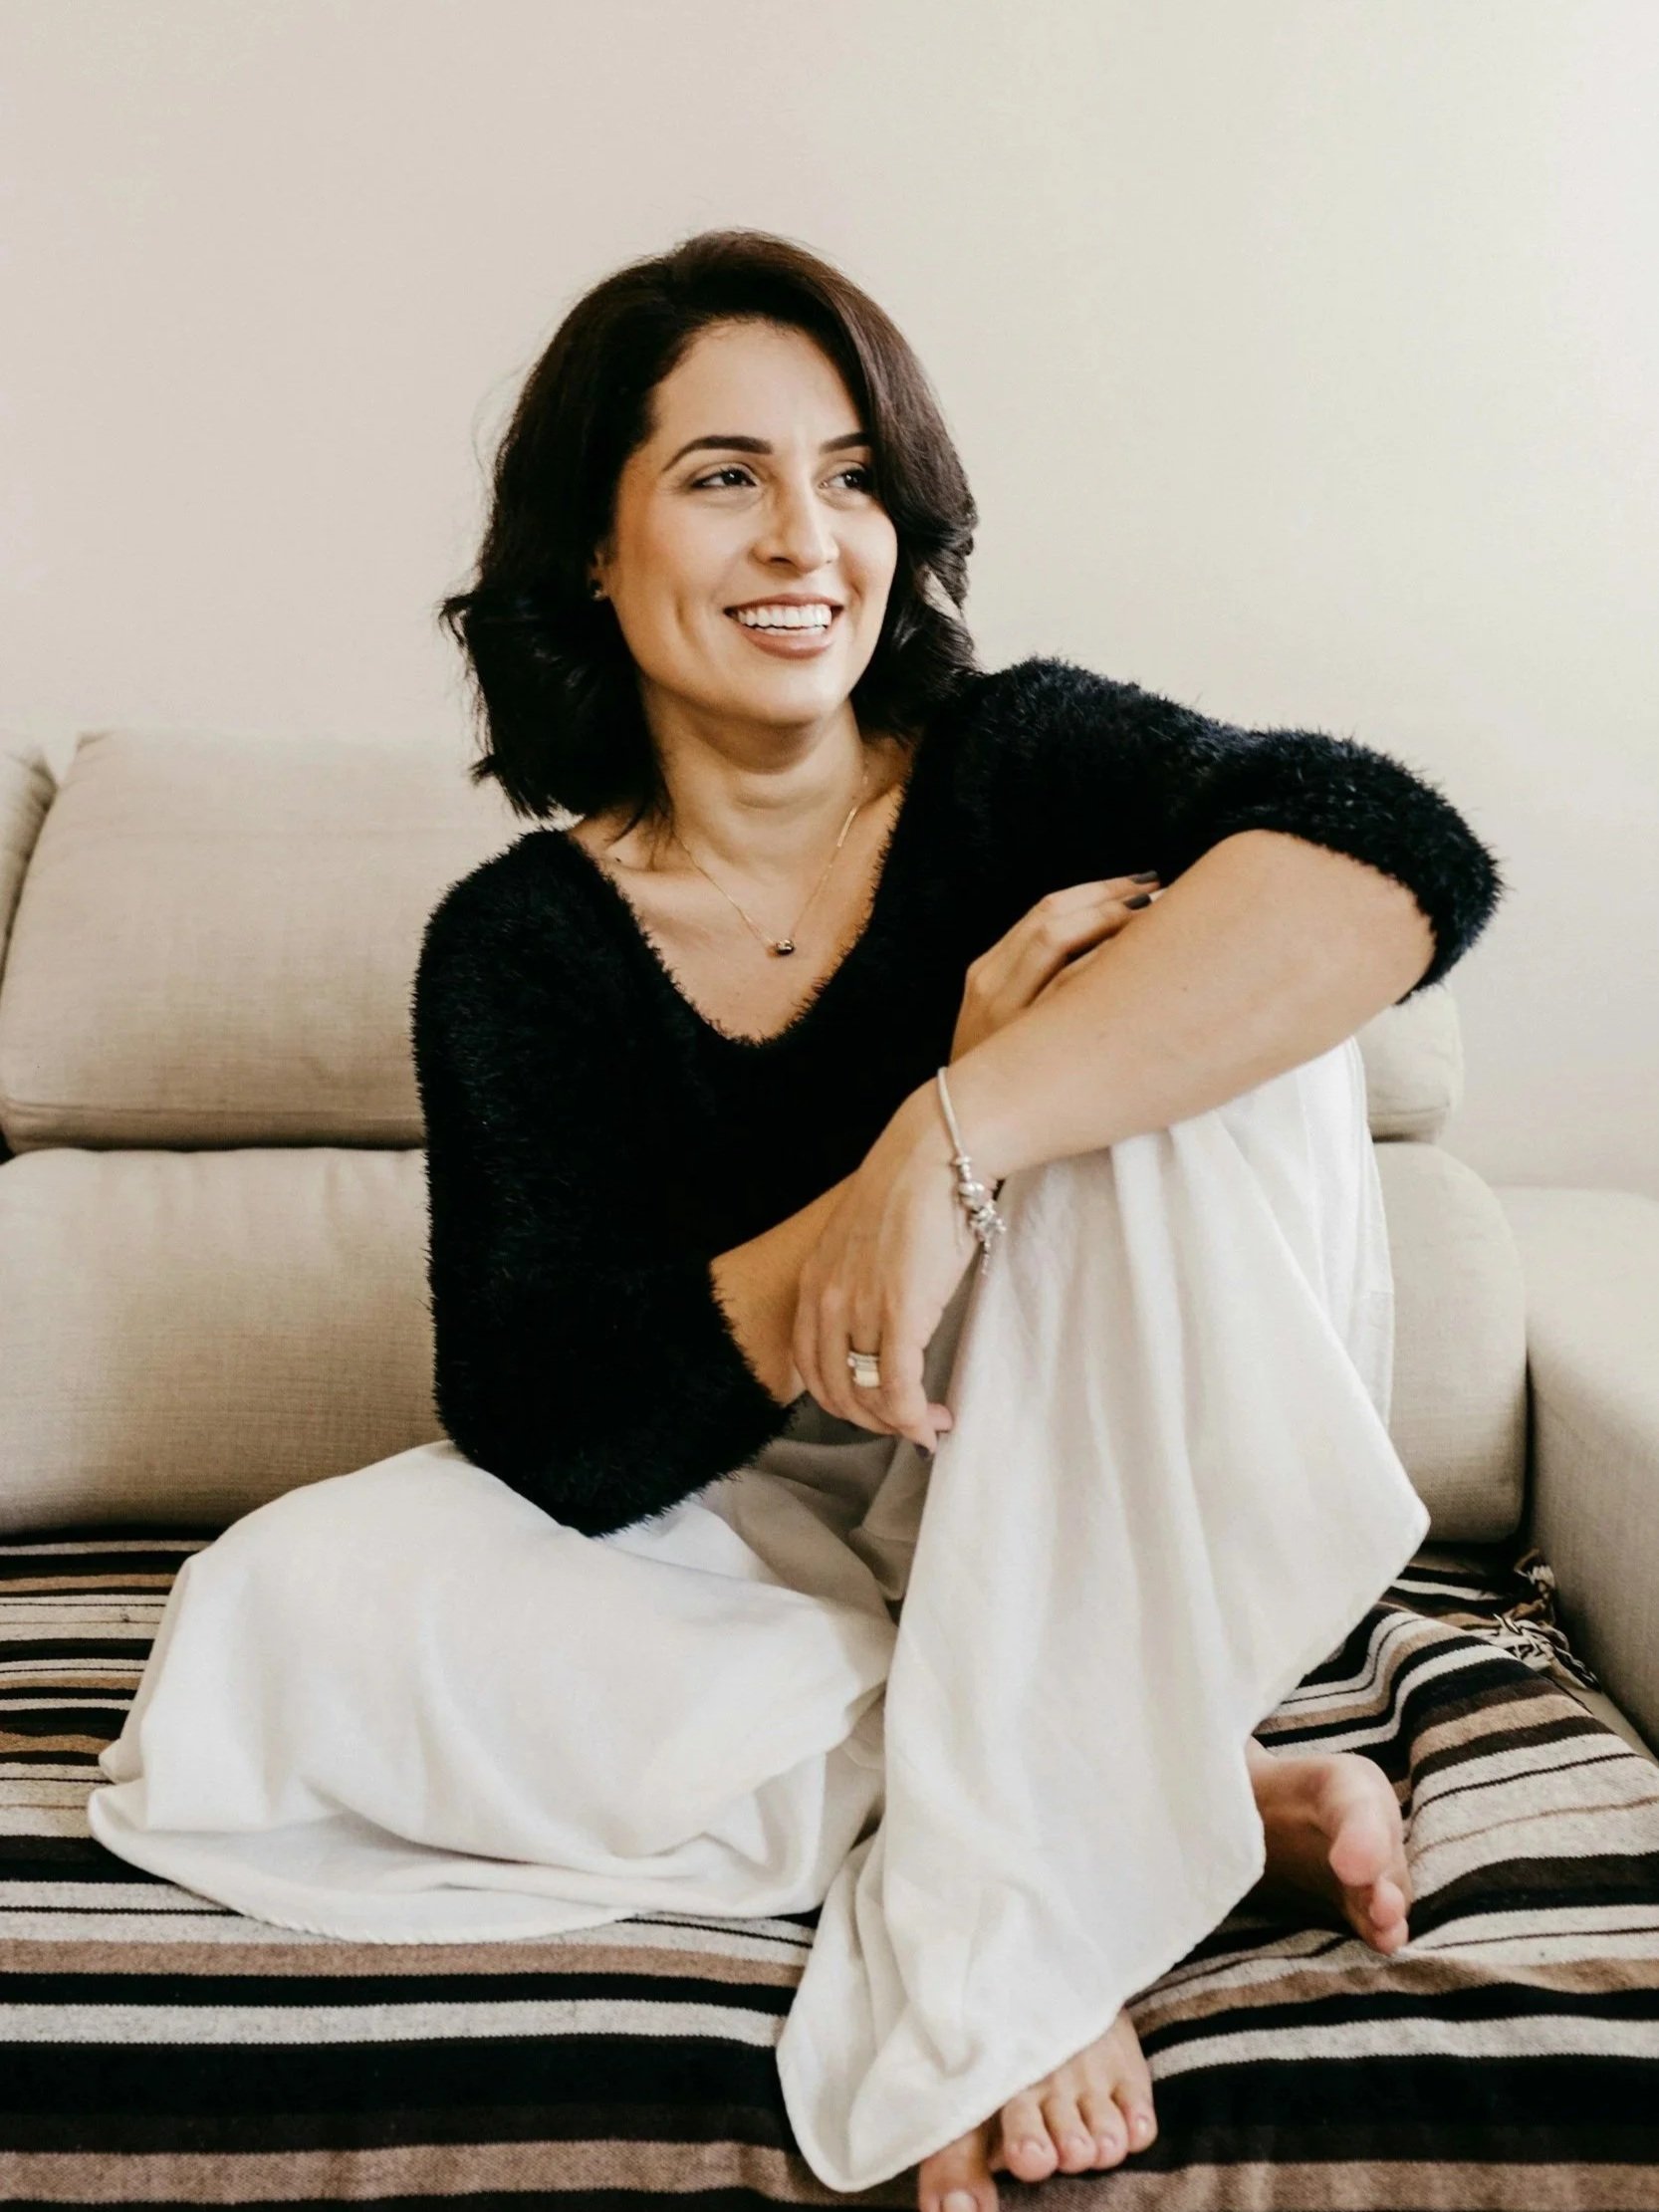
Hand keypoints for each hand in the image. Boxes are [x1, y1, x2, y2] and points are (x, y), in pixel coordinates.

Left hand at [789, 1086, 978, 1450]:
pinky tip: (934, 1421)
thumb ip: (868, 1281)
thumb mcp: (868, 1241)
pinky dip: (914, 1416)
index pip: (811, 1366)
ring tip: (931, 1424)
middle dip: (873, 1420)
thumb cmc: (914, 1189)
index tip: (875, 1408)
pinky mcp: (898, 1313)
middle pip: (835, 1390)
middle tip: (908, 1425)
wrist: (936, 1154)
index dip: (842, 1399)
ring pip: (868, 1394)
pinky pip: (897, 1386)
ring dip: (900, 1422)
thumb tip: (893, 1317)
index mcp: (814, 1282)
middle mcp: (827, 1300)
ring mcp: (859, 1309)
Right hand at [951, 871, 1165, 1059]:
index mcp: (987, 972)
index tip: (1142, 885)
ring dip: (1110, 921)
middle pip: (1054, 915)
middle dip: (1111, 898)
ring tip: (1160, 919)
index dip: (1097, 890)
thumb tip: (1105, 952)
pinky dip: (1101, 962)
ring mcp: (1003, 1010)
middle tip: (1164, 891)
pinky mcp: (1018, 1038)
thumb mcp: (1003, 1023)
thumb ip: (1035, 986)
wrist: (961, 1133)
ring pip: (1056, 939)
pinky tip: (1140, 960)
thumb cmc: (1001, 1079)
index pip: (1045, 910)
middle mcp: (991, 983)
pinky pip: (1064, 985)